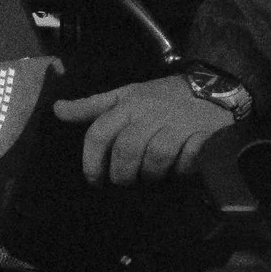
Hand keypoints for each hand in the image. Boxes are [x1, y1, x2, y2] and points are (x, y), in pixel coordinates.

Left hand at [53, 74, 235, 185]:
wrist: (213, 89)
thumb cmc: (162, 97)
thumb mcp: (126, 95)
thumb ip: (92, 106)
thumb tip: (57, 110)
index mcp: (127, 104)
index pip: (100, 133)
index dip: (92, 161)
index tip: (93, 179)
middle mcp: (149, 114)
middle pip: (126, 151)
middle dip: (122, 173)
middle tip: (124, 182)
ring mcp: (176, 125)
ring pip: (155, 159)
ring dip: (151, 174)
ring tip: (151, 176)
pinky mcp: (201, 136)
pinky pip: (185, 162)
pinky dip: (180, 170)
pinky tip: (179, 168)